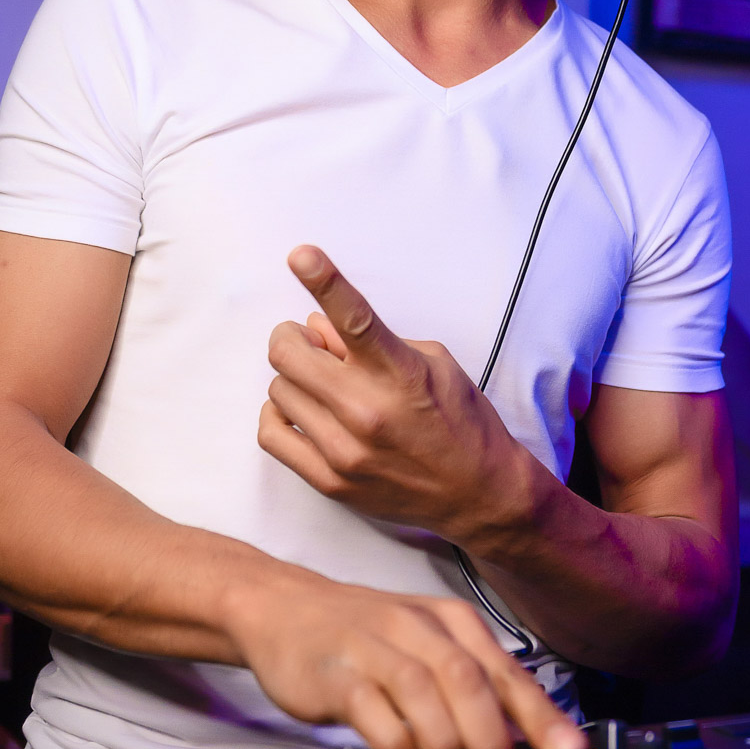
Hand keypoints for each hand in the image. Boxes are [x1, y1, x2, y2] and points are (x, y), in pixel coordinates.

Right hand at [223, 568, 584, 748]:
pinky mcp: (336, 674)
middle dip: (492, 741)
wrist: (283, 607)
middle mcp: (418, 628)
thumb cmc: (364, 634)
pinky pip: (375, 714)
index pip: (507, 673)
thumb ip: (473, 684)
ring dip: (446, 748)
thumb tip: (525, 742)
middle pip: (471, 683)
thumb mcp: (427, 644)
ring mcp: (375, 647)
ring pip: (427, 696)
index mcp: (452, 621)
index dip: (542, 717)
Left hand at [258, 246, 531, 545]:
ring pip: (278, 390)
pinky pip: (271, 433)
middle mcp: (367, 411)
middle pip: (288, 353)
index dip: (324, 280)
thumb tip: (316, 325)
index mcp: (400, 373)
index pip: (355, 318)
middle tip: (311, 344)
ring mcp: (344, 450)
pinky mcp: (330, 481)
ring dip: (295, 380)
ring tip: (323, 387)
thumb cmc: (459, 420)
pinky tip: (305, 412)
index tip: (300, 254)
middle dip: (293, 338)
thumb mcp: (432, 362)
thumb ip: (372, 342)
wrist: (478, 494)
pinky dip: (280, 414)